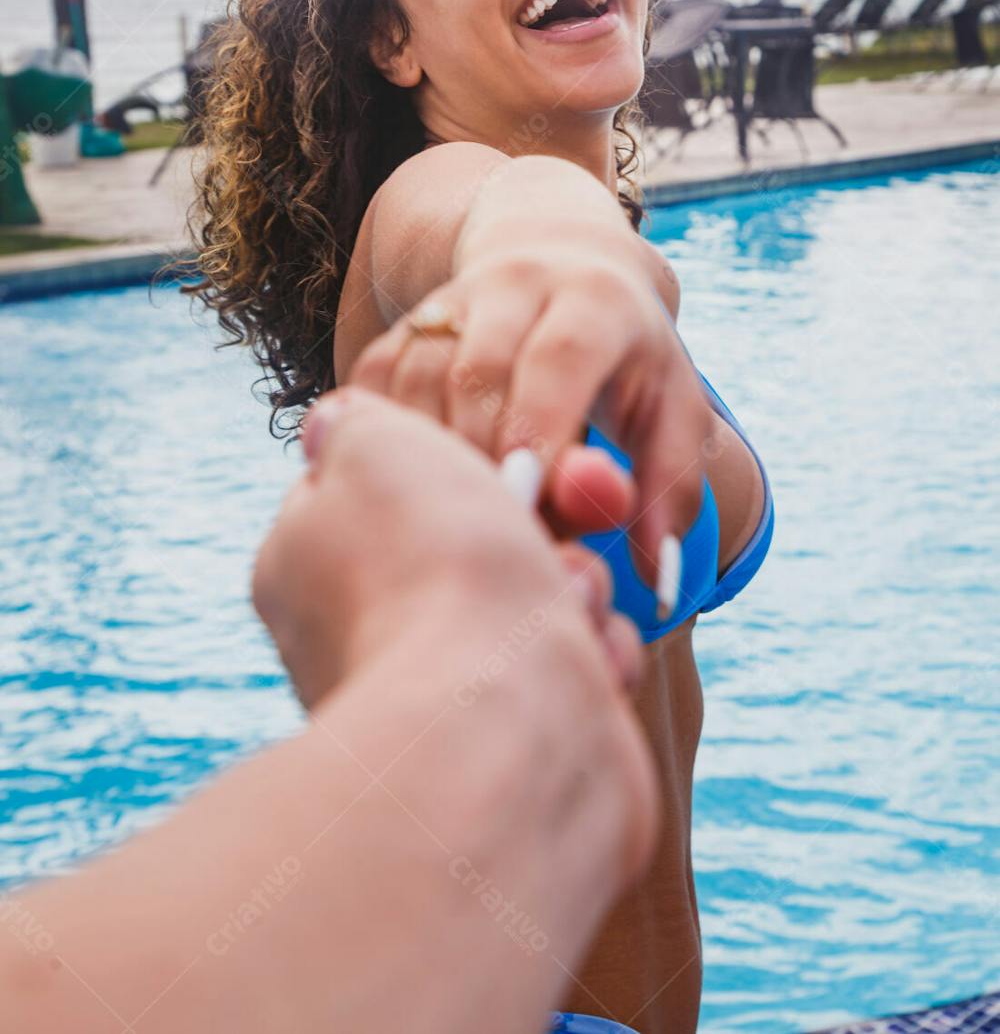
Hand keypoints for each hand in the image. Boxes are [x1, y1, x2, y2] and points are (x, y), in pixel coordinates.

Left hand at [253, 387, 644, 711]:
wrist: (501, 731)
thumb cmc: (437, 569)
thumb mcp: (372, 442)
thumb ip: (352, 419)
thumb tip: (335, 427)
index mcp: (312, 562)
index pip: (382, 485)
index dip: (450, 455)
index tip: (494, 452)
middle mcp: (367, 630)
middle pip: (477, 537)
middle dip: (537, 520)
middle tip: (563, 513)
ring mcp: (443, 693)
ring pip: (539, 597)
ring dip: (575, 585)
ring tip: (570, 605)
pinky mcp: (518, 744)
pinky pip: (573, 667)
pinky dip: (591, 655)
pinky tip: (585, 666)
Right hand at [348, 230, 716, 588]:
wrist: (566, 268)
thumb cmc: (628, 364)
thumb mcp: (670, 412)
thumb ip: (668, 488)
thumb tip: (656, 578)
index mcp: (594, 300)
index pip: (558, 357)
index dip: (538, 428)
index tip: (529, 501)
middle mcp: (516, 285)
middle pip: (477, 369)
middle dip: (479, 455)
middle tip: (493, 528)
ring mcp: (452, 299)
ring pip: (417, 374)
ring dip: (429, 455)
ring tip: (456, 517)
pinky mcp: (404, 323)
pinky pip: (375, 378)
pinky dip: (384, 436)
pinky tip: (408, 486)